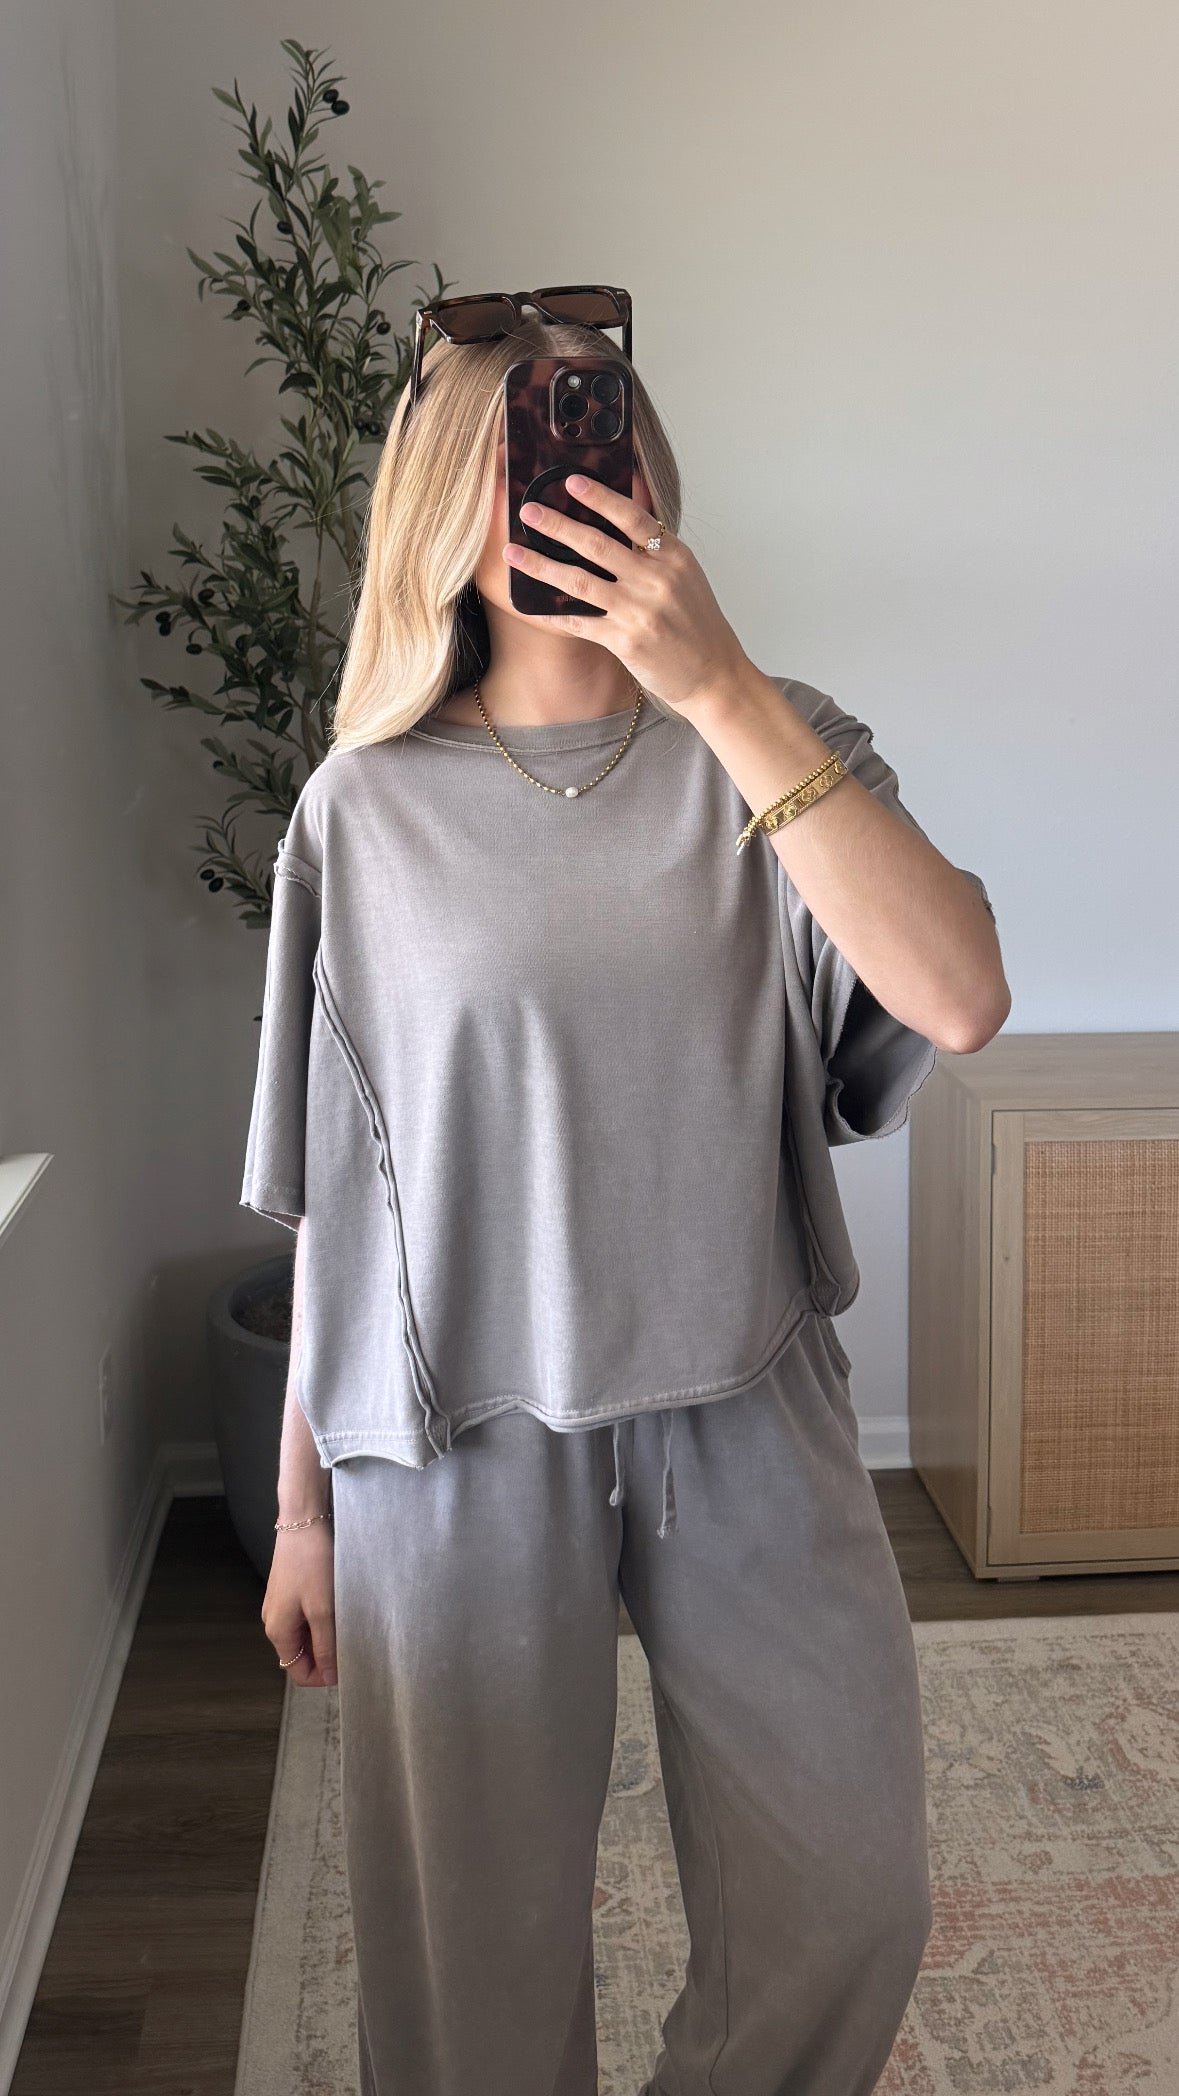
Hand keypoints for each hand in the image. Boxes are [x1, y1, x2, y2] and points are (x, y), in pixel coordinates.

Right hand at [262, 1522, 336, 1687]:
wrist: (302, 1522)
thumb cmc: (311, 1564)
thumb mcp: (322, 1610)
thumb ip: (326, 1646)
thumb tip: (330, 1677)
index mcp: (278, 1632)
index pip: (298, 1672)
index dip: (322, 1676)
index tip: (346, 1665)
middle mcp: (274, 1622)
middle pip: (300, 1655)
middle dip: (325, 1654)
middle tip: (351, 1641)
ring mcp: (279, 1606)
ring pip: (304, 1635)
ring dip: (324, 1635)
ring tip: (345, 1621)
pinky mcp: (287, 1591)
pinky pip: (304, 1617)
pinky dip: (320, 1619)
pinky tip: (336, 1606)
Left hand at [504, 473, 748, 714]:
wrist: (714, 674)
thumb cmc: (697, 624)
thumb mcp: (686, 576)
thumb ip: (656, 548)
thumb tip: (624, 509)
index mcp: (674, 558)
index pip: (632, 517)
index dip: (600, 497)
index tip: (571, 481)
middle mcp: (657, 581)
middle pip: (597, 545)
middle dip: (557, 525)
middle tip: (528, 511)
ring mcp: (639, 612)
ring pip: (579, 581)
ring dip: (541, 565)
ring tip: (513, 552)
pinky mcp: (625, 641)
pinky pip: (579, 622)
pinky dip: (552, 613)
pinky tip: (529, 604)